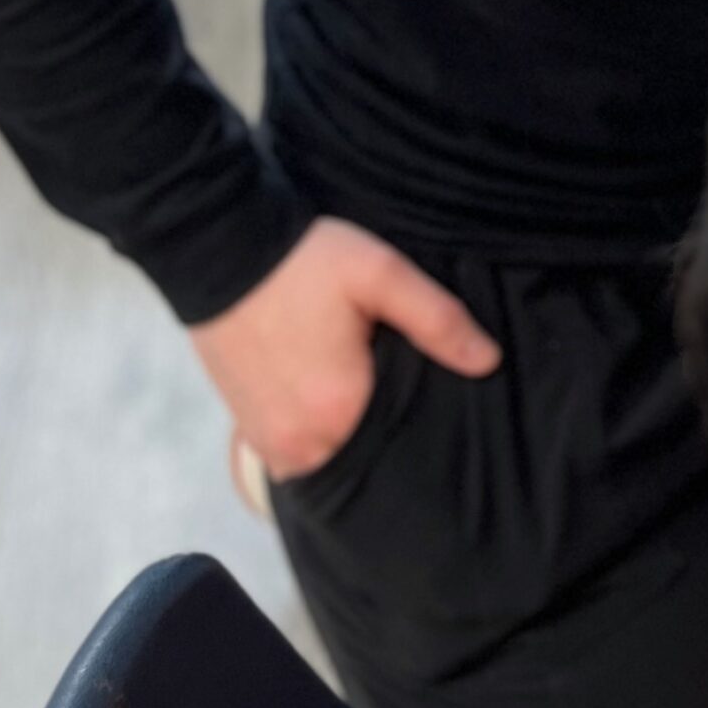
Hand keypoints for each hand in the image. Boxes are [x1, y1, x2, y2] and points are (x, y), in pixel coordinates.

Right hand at [188, 218, 500, 481]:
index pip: (399, 447)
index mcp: (336, 412)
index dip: (423, 425)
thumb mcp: (382, 274)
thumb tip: (488, 362)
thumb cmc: (304, 260)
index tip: (437, 400)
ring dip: (352, 436)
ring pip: (331, 458)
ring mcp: (267, 441)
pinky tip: (337, 399)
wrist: (218, 249)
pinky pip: (298, 454)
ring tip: (371, 392)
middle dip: (389, 432)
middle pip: (365, 457)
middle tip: (403, 390)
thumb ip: (438, 320)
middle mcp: (298, 442)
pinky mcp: (246, 429)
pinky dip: (320, 434)